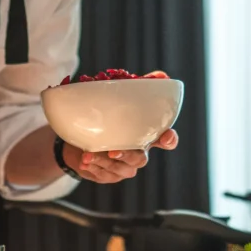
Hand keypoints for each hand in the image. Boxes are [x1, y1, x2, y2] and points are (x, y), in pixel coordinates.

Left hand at [62, 70, 178, 183]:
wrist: (80, 137)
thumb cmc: (106, 117)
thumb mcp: (118, 100)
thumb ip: (139, 87)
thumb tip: (162, 75)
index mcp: (146, 135)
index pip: (166, 140)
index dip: (169, 140)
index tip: (166, 137)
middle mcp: (139, 152)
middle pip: (141, 159)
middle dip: (128, 156)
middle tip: (112, 151)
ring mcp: (125, 166)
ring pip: (121, 169)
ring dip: (104, 163)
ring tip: (87, 155)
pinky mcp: (110, 175)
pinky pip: (104, 175)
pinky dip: (93, 168)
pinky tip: (84, 161)